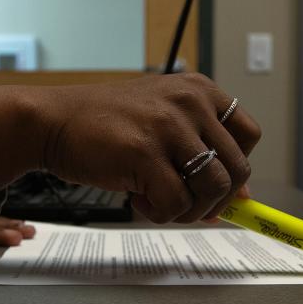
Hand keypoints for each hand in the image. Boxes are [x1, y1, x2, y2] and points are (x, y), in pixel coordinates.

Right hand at [0, 74, 261, 223]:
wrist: (52, 121)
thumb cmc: (105, 124)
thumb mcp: (162, 121)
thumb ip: (201, 148)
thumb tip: (244, 196)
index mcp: (199, 90)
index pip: (249, 135)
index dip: (237, 168)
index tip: (216, 186)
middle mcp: (190, 103)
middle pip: (237, 167)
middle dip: (216, 199)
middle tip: (187, 205)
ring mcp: (168, 127)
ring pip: (212, 189)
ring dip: (191, 211)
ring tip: (160, 203)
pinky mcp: (144, 153)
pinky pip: (177, 203)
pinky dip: (161, 214)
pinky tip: (138, 199)